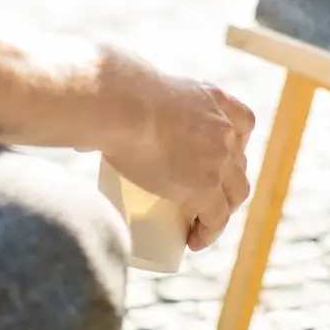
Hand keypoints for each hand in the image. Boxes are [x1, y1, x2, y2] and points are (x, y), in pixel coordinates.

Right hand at [93, 46, 254, 249]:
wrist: (120, 106)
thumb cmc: (114, 92)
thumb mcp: (134, 88)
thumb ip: (115, 106)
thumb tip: (86, 133)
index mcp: (212, 98)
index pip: (244, 122)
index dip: (236, 142)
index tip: (220, 155)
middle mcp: (223, 127)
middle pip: (238, 162)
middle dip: (227, 180)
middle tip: (201, 194)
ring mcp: (219, 159)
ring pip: (235, 194)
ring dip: (222, 210)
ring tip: (200, 223)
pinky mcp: (206, 187)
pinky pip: (217, 218)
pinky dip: (208, 232)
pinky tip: (195, 241)